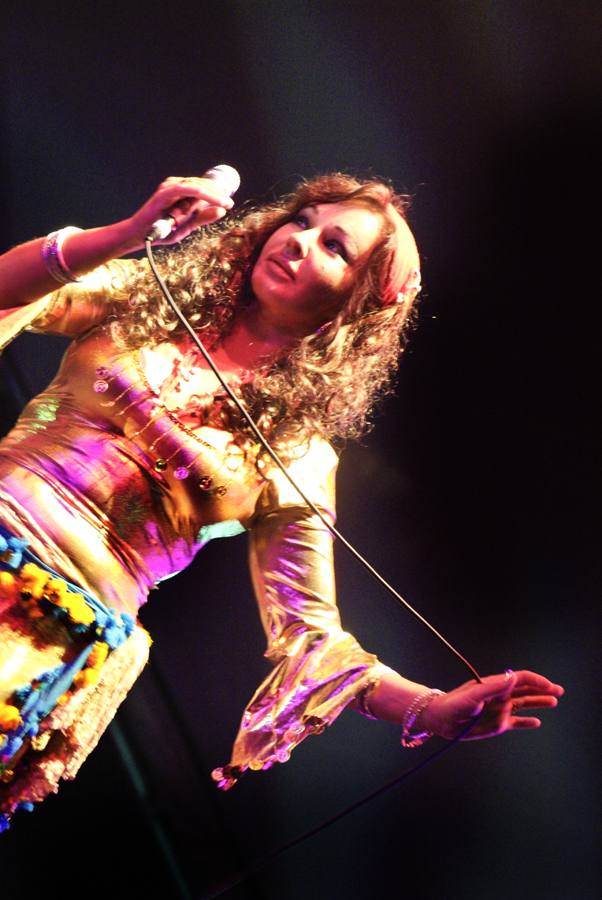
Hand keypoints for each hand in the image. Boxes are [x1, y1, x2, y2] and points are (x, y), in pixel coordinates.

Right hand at [126, 175, 234, 247]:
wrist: (142, 236)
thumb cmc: (163, 230)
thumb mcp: (188, 226)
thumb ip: (203, 217)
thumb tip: (221, 211)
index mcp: (180, 191)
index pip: (203, 186)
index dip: (218, 192)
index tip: (229, 202)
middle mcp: (175, 185)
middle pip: (202, 183)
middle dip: (218, 192)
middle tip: (229, 203)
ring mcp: (170, 187)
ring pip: (197, 185)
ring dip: (214, 193)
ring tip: (225, 203)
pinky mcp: (166, 193)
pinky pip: (189, 189)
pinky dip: (204, 193)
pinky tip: (215, 200)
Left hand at [419, 670, 563, 740]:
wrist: (441, 720)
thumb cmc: (454, 703)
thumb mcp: (474, 695)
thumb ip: (494, 687)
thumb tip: (513, 676)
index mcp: (495, 685)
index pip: (520, 679)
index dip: (536, 681)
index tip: (548, 686)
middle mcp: (500, 696)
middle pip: (526, 690)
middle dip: (542, 690)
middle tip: (558, 691)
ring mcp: (500, 710)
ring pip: (524, 705)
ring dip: (538, 703)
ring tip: (553, 702)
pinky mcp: (497, 724)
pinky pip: (515, 722)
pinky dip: (526, 722)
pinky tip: (536, 722)